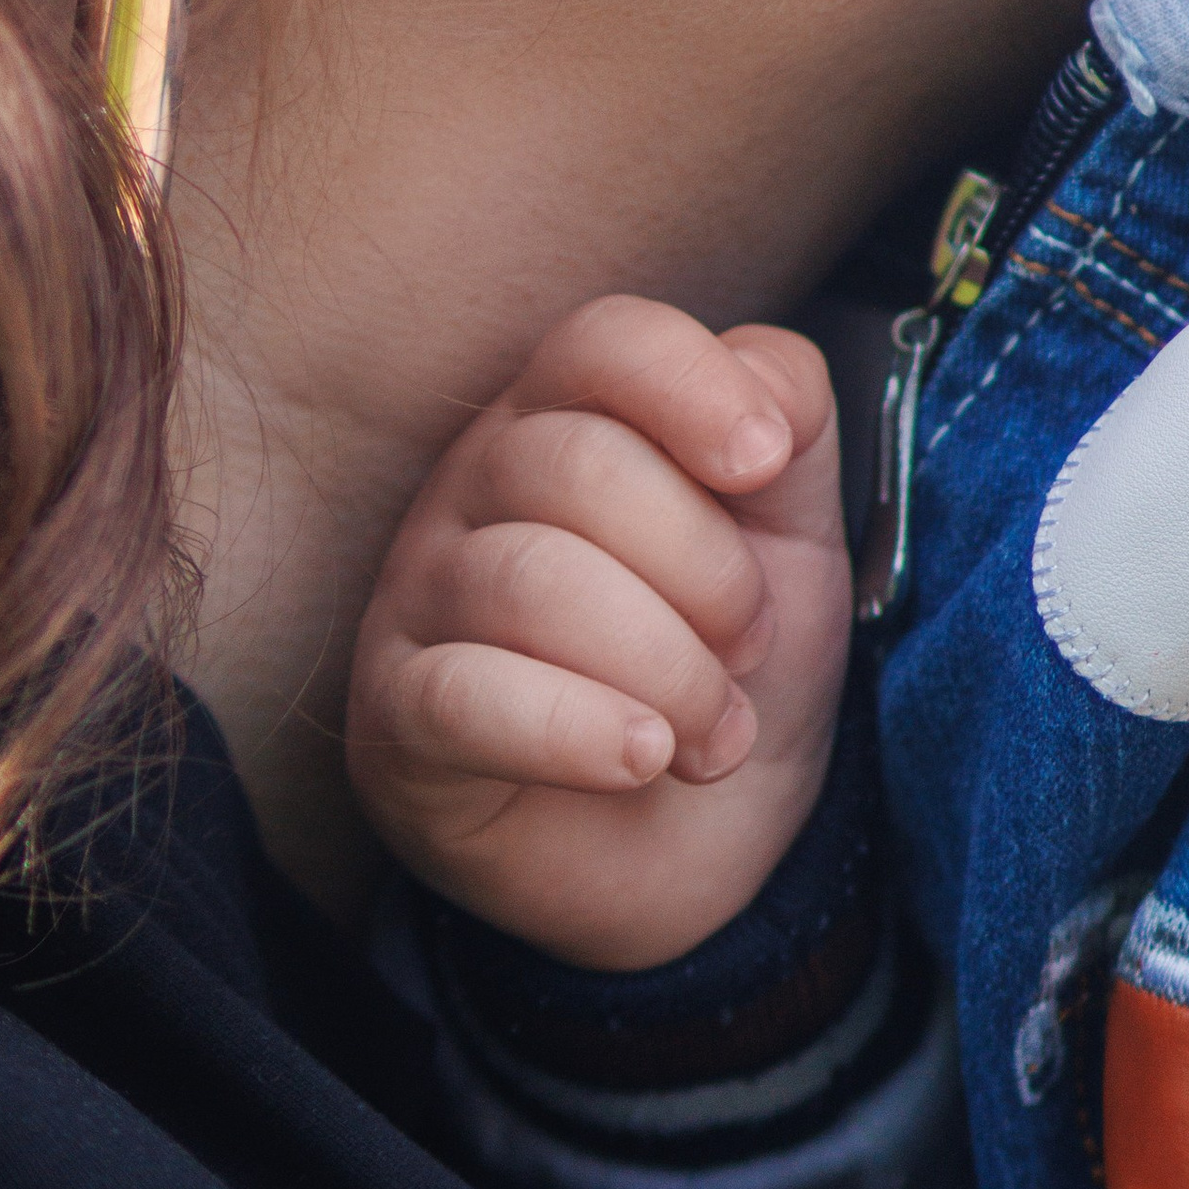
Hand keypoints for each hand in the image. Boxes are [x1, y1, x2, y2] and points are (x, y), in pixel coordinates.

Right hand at [346, 295, 849, 971]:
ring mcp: (420, 598)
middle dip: (702, 567)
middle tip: (748, 647)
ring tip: (715, 735)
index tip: (767, 465)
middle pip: (573, 463)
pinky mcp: (393, 721)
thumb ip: (789, 421)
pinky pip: (462, 698)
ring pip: (527, 579)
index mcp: (571, 415)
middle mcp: (476, 486)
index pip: (604, 341)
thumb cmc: (728, 661)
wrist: (701, 847)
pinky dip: (575, 730)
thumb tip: (760, 394)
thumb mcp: (795, 532)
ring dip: (664, 668)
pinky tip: (643, 760)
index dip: (692, 387)